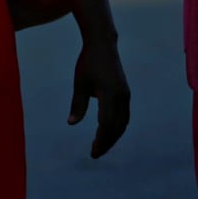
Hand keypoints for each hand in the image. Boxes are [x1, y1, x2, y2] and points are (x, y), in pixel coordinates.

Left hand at [67, 38, 130, 157]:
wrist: (103, 44)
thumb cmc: (88, 62)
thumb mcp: (80, 83)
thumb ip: (77, 104)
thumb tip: (71, 123)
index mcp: (110, 95)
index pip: (106, 125)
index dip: (100, 140)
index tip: (93, 152)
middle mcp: (122, 97)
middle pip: (117, 127)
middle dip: (107, 142)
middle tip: (95, 153)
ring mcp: (126, 95)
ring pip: (123, 123)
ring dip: (113, 136)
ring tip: (101, 146)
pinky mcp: (125, 93)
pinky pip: (124, 116)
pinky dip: (117, 127)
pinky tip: (107, 132)